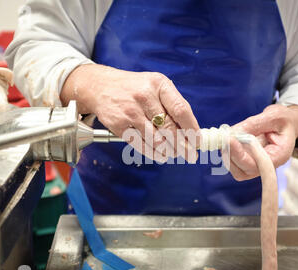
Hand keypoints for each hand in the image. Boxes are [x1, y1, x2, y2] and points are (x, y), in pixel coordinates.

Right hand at [61, 64, 199, 161]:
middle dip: (183, 146)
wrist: (100, 86)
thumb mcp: (155, 87)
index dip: (192, 128)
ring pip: (156, 139)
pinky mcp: (119, 124)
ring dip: (169, 151)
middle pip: (169, 128)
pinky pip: (140, 144)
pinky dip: (153, 153)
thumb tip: (191, 132)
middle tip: (190, 156)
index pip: (181, 109)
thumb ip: (172, 105)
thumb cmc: (135, 89)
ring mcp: (131, 111)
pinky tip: (160, 155)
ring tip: (174, 155)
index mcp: (159, 85)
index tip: (197, 141)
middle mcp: (145, 96)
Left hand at [223, 104, 297, 180]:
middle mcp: (268, 165)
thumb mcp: (273, 116)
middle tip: (223, 136)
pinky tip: (227, 138)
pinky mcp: (249, 161)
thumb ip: (254, 124)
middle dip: (231, 154)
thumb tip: (233, 132)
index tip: (230, 139)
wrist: (287, 124)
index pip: (257, 164)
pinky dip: (227, 151)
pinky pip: (234, 162)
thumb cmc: (284, 120)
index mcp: (279, 155)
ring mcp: (257, 165)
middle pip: (244, 171)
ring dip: (227, 153)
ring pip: (237, 169)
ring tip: (225, 136)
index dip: (240, 155)